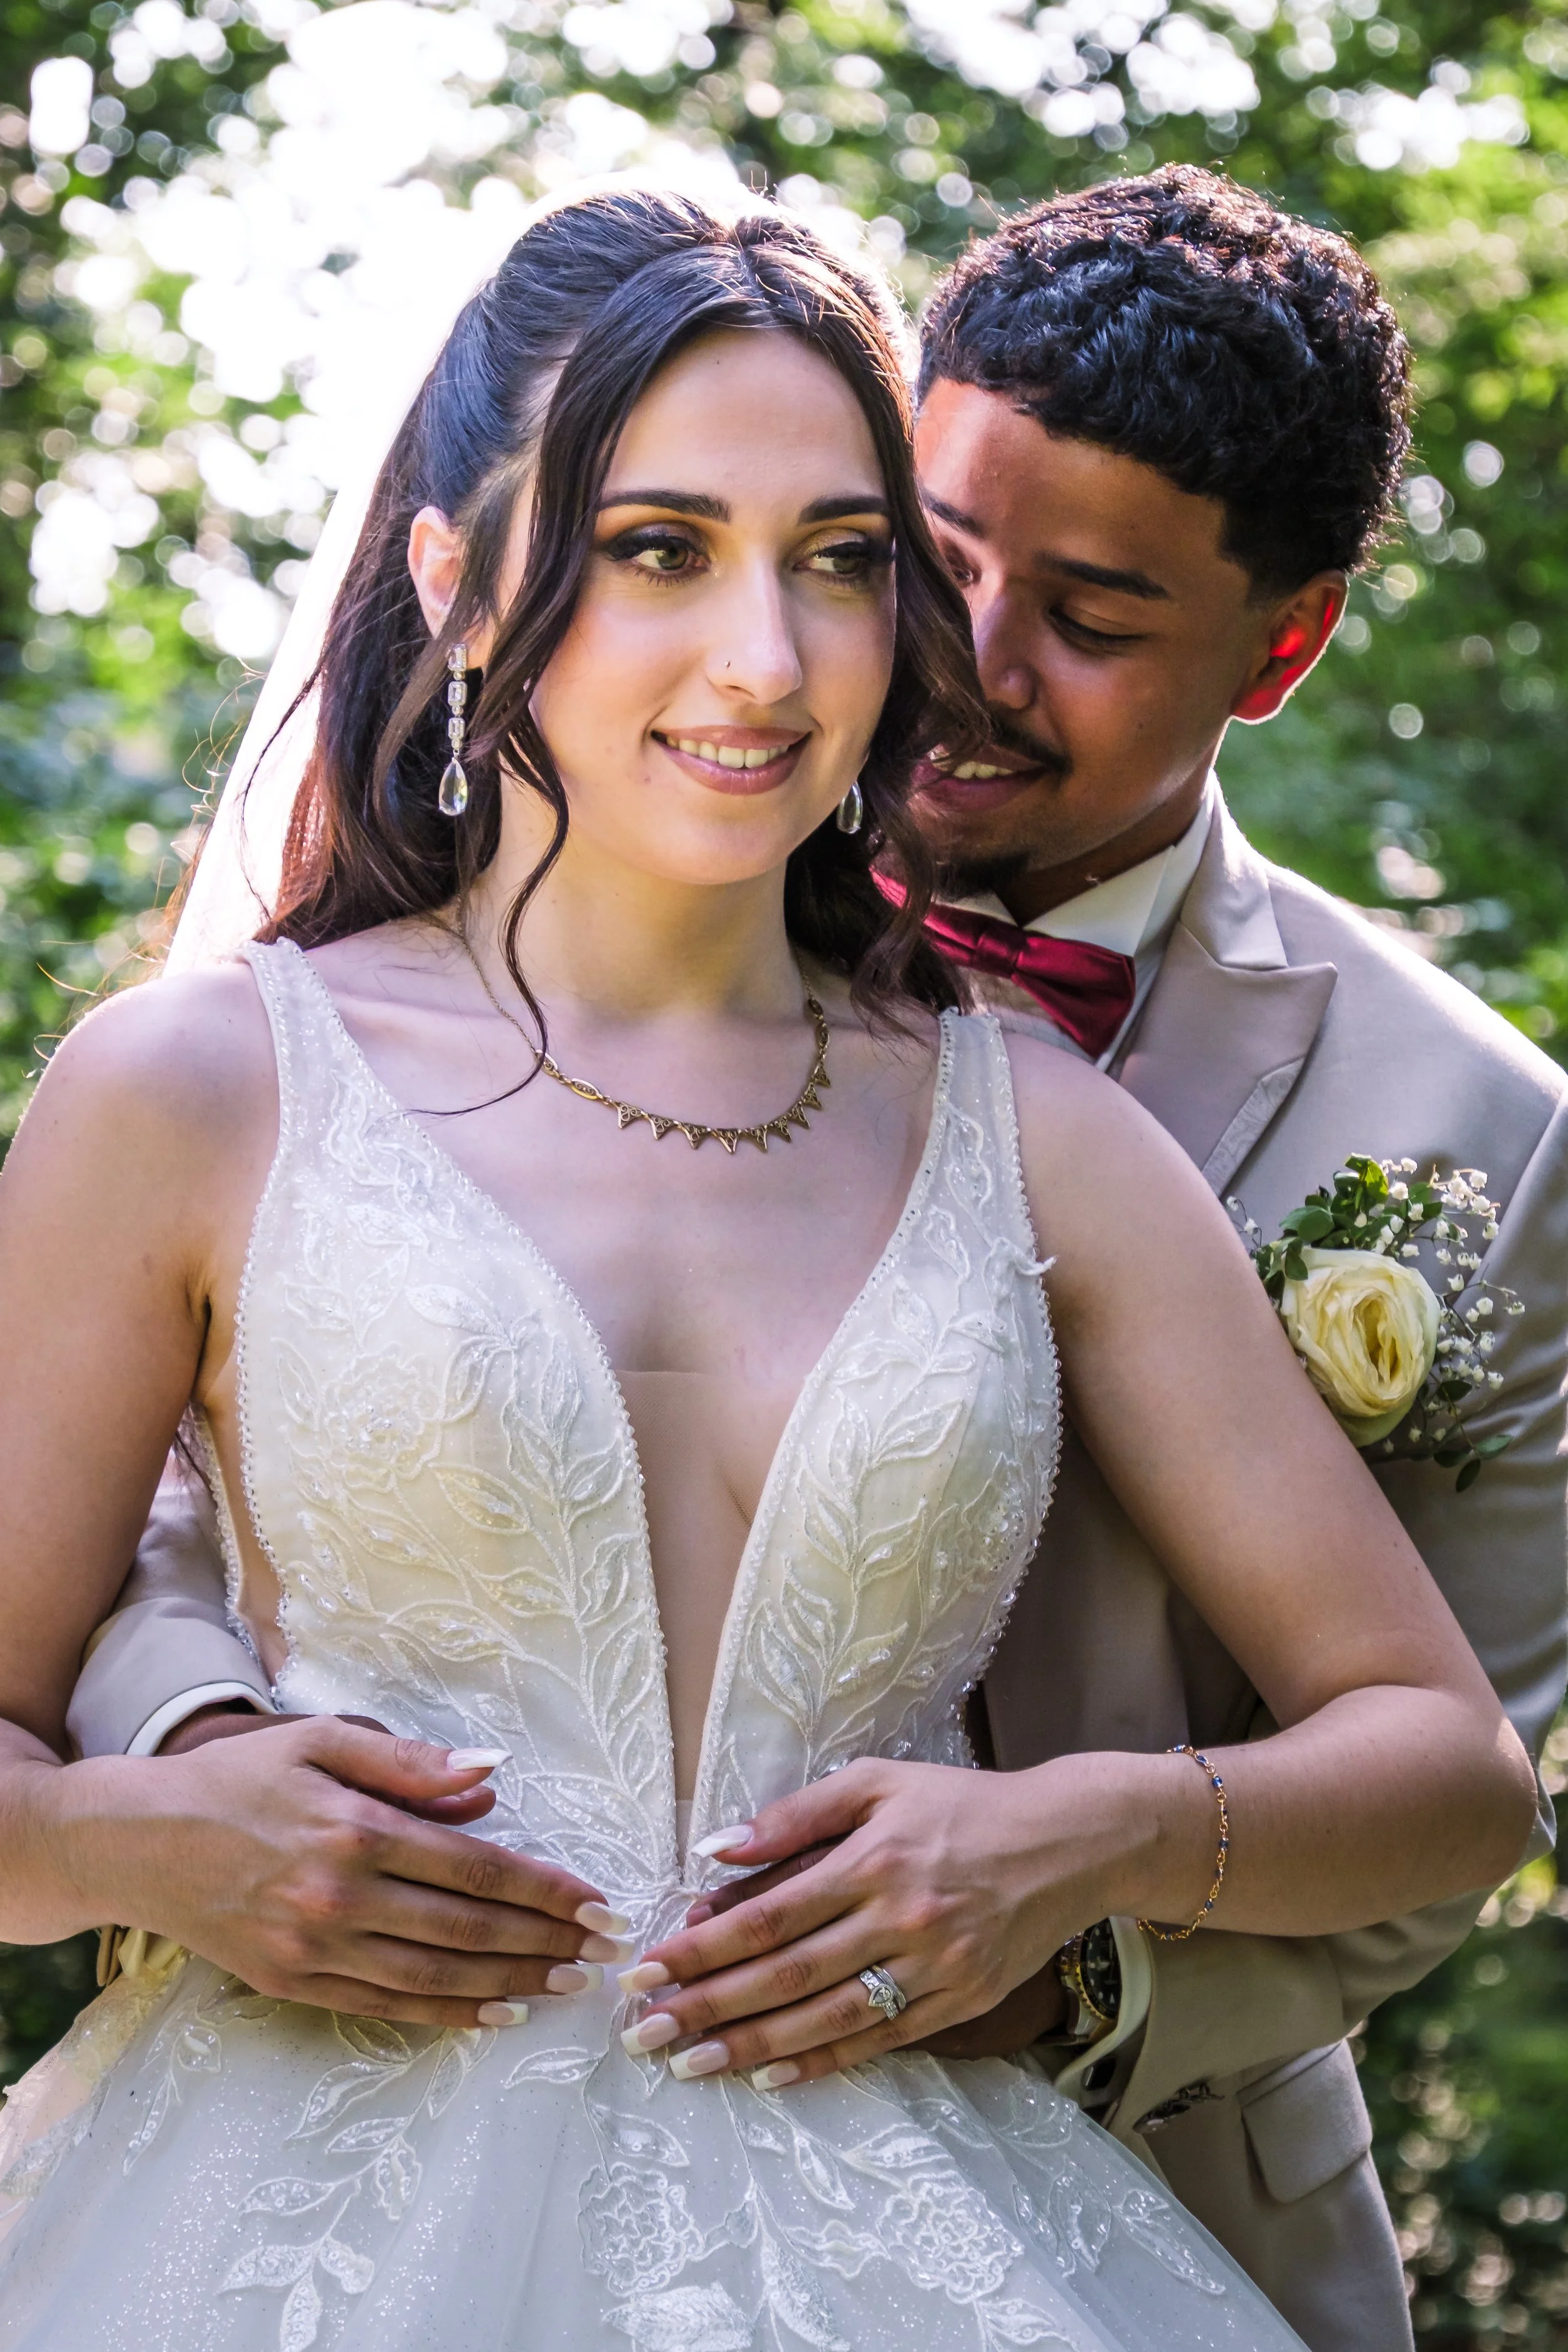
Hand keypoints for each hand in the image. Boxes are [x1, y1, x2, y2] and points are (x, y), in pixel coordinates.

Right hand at [55, 1717, 630, 2026]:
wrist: (141, 1842)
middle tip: (605, 1950)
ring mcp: (318, 1949)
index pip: (476, 1866)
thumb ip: (409, 1764)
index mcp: (356, 1829)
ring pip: (438, 1975)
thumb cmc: (239, 1780)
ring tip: (568, 1983)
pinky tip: (497, 2013)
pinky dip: (449, 2013)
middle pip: (468, 1926)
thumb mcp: (321, 1743)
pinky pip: (389, 2006)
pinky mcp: (296, 1982)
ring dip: (512, 1982)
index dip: (543, 1888)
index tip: (596, 1901)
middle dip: (546, 1940)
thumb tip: (491, 1774)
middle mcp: (342, 1897)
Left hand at [621, 1756, 1109, 2087]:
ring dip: (752, 2045)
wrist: (1069, 1840)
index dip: (702, 1947)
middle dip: (709, 2006)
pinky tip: (772, 2075)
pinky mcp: (963, 2001)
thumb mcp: (878, 1781)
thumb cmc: (961, 1804)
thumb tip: (715, 1849)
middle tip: (644, 2032)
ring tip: (690, 2064)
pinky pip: (881, 2040)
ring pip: (828, 2017)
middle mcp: (901, 1918)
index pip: (768, 1914)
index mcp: (873, 1858)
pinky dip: (823, 2061)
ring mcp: (935, 1967)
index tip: (648, 1968)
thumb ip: (796, 1815)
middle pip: (787, 1974)